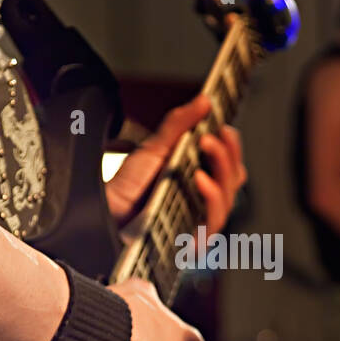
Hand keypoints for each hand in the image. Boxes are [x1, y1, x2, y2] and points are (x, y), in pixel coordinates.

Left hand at [105, 95, 245, 231]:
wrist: (105, 212)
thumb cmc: (128, 188)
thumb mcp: (156, 147)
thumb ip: (179, 124)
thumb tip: (204, 101)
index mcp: (200, 179)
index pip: (230, 165)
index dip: (232, 146)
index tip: (224, 128)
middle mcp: (204, 200)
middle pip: (233, 179)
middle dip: (228, 153)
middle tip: (212, 135)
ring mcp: (200, 220)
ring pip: (229, 196)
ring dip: (222, 167)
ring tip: (206, 146)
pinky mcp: (194, 238)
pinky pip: (214, 218)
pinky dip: (211, 195)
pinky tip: (200, 177)